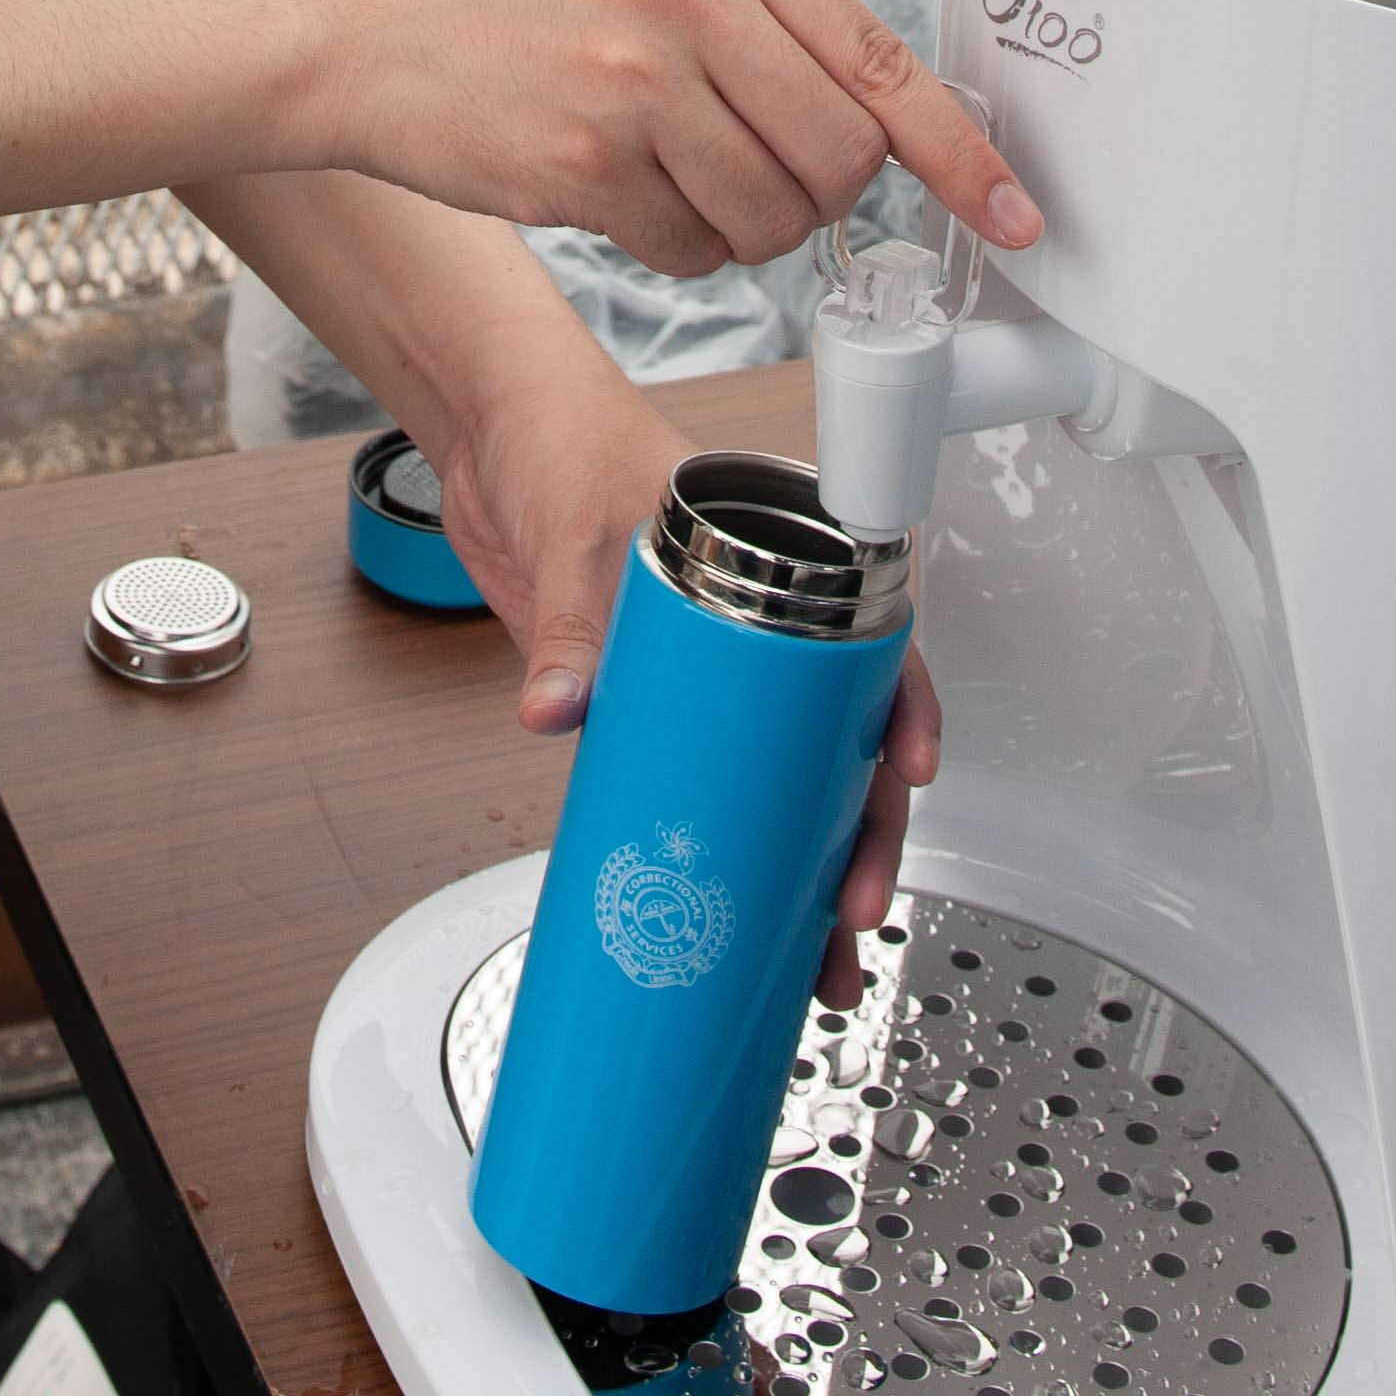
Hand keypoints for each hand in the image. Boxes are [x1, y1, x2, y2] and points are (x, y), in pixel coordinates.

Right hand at [293, 0, 1044, 277]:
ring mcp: (639, 78)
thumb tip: (876, 129)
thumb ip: (761, 26)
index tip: (1015, 217)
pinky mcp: (588, 160)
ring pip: (773, 217)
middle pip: (842, 158)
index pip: (881, 59)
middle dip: (812, 199)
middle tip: (743, 178)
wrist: (361, 30)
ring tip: (657, 173)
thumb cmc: (509, 8)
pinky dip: (666, 245)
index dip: (960, 154)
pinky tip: (606, 190)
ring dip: (733, 228)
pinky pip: (691, 249)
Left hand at [420, 336, 947, 1018]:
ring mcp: (703, 677)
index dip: (900, 716)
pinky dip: (719, 859)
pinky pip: (694, 792)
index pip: (865, 648)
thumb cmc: (564, 436)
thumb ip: (572, 625)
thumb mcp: (577, 531)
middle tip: (849, 911)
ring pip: (775, 787)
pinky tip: (734, 926)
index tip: (904, 779)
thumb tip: (559, 709)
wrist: (491, 431)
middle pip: (834, 745)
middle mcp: (752, 634)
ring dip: (798, 874)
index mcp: (773, 565)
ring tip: (812, 964)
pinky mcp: (642, 708)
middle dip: (853, 836)